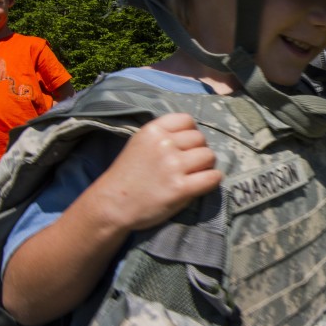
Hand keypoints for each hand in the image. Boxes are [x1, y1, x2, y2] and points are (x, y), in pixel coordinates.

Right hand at [90, 113, 222, 231]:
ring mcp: (173, 166)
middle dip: (198, 150)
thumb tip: (194, 135)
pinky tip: (202, 184)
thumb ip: (164, 135)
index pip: (187, 120)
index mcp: (153, 130)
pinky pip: (212, 177)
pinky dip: (212, 180)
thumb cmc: (128, 175)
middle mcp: (164, 145)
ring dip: (205, 166)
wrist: (112, 205)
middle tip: (188, 164)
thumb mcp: (140, 143)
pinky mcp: (181, 188)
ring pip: (209, 156)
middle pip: (201, 139)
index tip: (183, 146)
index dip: (189, 133)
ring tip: (193, 175)